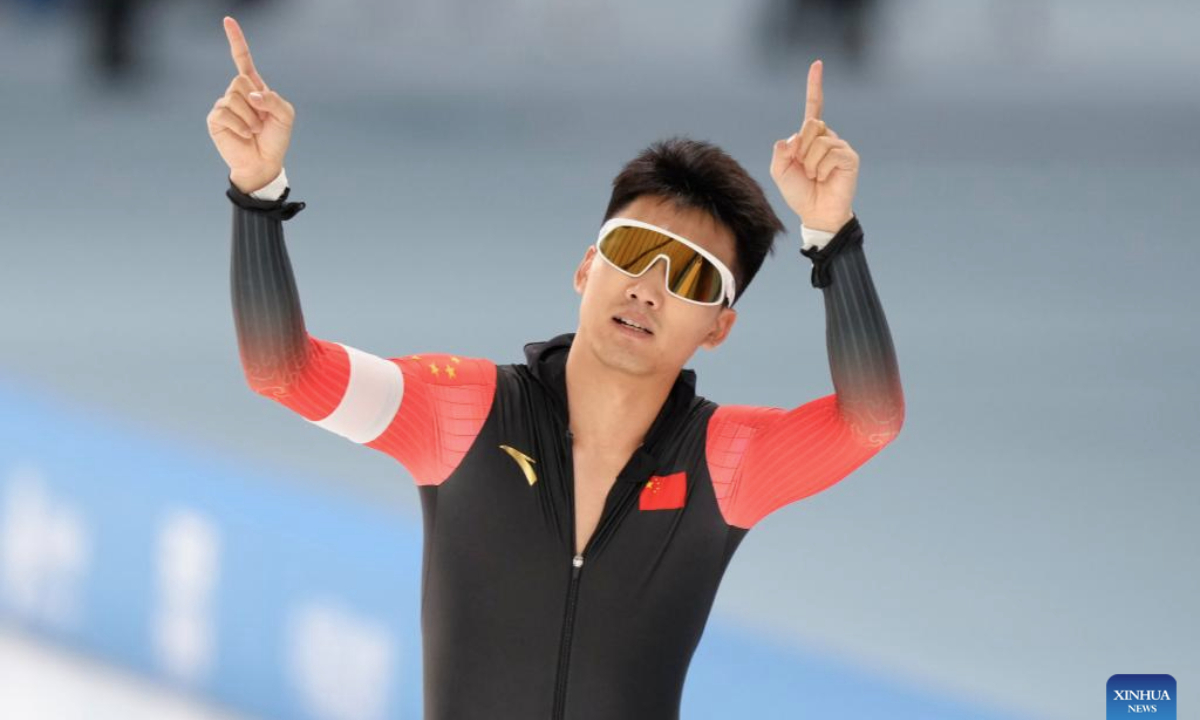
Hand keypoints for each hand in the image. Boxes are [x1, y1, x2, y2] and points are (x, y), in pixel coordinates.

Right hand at [206, 16, 294, 193]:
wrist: (264, 163)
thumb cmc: (275, 139)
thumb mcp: (285, 116)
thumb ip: (274, 100)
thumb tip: (251, 95)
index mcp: (254, 88)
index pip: (242, 59)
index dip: (236, 40)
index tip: (228, 20)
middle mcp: (236, 93)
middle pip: (239, 80)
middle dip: (255, 103)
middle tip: (262, 122)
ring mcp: (224, 105)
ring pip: (234, 98)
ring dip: (251, 118)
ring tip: (254, 131)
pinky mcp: (215, 119)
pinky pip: (226, 113)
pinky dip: (241, 126)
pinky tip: (245, 136)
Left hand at [769, 60, 858, 232]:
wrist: (816, 213)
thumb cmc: (799, 193)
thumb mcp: (780, 172)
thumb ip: (779, 154)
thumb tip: (790, 139)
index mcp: (810, 137)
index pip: (813, 107)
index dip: (815, 86)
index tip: (817, 64)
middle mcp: (827, 137)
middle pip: (811, 124)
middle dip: (801, 149)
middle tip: (804, 169)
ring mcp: (840, 146)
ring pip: (818, 141)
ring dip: (809, 163)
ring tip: (814, 176)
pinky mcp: (849, 157)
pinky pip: (830, 153)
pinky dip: (821, 169)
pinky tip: (825, 179)